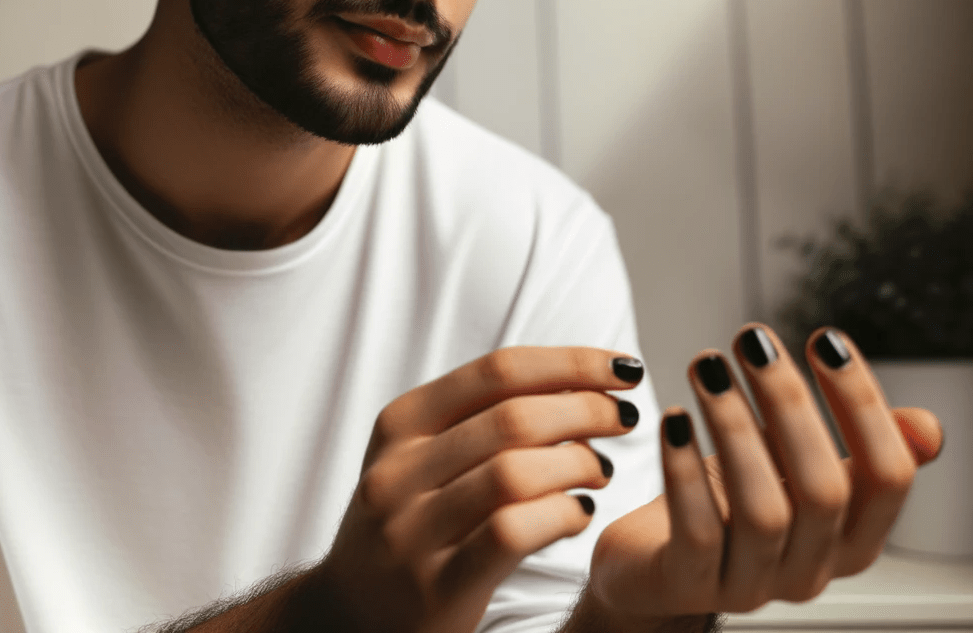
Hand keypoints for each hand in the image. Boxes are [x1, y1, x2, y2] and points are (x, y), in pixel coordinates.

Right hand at [313, 346, 642, 632]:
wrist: (348, 614)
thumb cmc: (408, 524)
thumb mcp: (420, 459)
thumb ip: (480, 420)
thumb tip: (577, 381)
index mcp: (400, 425)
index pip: (497, 371)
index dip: (571, 364)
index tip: (622, 369)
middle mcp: (399, 471)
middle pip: (513, 418)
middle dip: (586, 411)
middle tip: (624, 420)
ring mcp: (412, 530)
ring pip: (514, 473)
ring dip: (577, 466)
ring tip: (600, 473)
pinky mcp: (436, 585)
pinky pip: (511, 534)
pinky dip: (559, 516)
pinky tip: (578, 514)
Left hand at [578, 326, 942, 625]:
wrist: (660, 567)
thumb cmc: (735, 506)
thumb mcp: (805, 472)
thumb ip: (863, 451)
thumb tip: (928, 428)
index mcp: (855, 540)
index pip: (889, 477)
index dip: (863, 405)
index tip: (826, 339)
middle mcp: (813, 570)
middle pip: (824, 490)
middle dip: (790, 404)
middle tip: (754, 340)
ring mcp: (753, 586)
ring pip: (762, 511)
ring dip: (734, 426)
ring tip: (708, 366)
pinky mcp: (691, 585)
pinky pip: (698, 531)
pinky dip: (686, 470)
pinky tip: (675, 420)